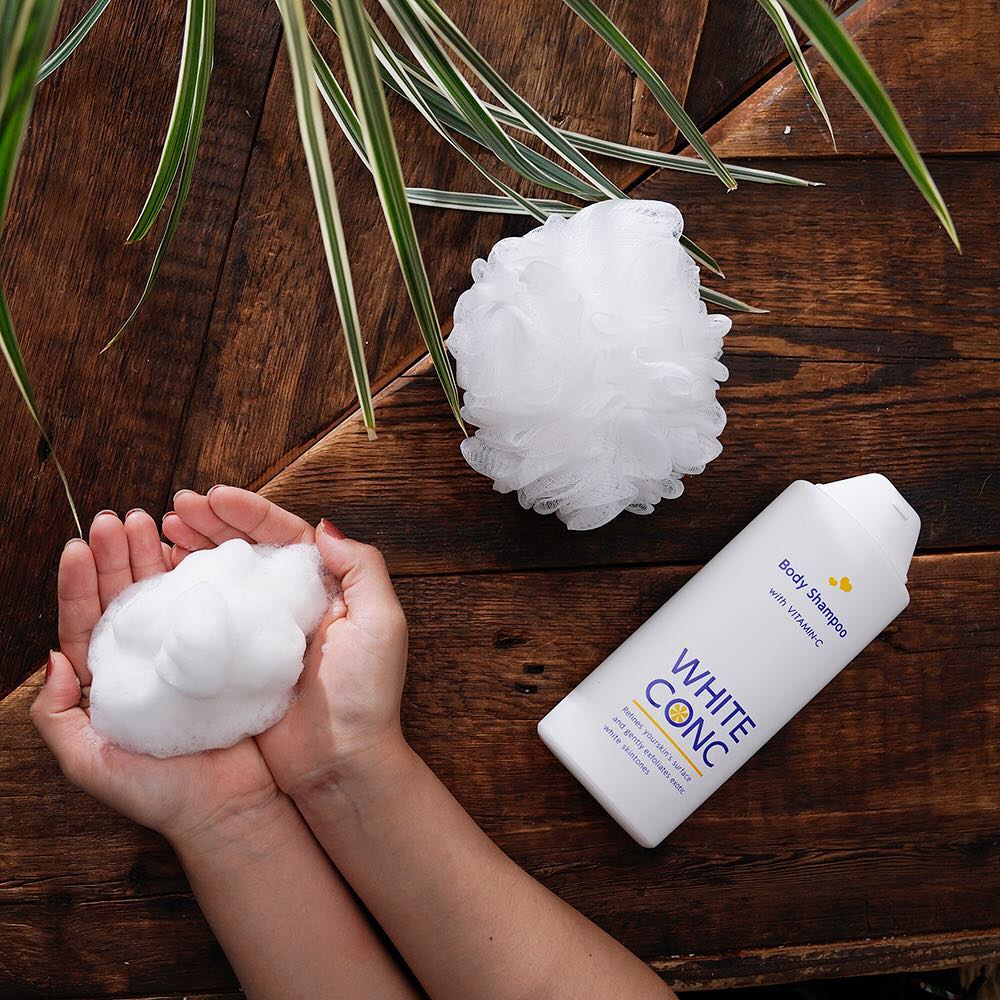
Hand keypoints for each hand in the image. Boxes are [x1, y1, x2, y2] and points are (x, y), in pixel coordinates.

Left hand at [31, 510, 279, 847]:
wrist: (230, 808)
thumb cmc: (160, 792)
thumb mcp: (89, 762)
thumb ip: (57, 717)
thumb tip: (53, 659)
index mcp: (108, 681)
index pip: (85, 622)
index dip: (79, 583)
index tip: (78, 546)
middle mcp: (143, 660)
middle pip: (122, 596)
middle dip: (116, 556)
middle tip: (116, 519)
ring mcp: (184, 654)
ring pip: (162, 594)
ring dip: (152, 556)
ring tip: (148, 521)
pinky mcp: (222, 652)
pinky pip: (204, 606)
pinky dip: (195, 575)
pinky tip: (189, 550)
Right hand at [163, 487, 408, 797]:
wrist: (338, 764)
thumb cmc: (365, 694)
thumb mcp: (380, 621)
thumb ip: (361, 567)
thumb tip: (323, 527)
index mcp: (327, 589)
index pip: (285, 535)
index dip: (249, 512)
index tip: (213, 496)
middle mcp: (293, 604)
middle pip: (248, 550)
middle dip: (213, 523)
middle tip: (176, 508)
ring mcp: (262, 633)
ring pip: (224, 578)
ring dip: (194, 550)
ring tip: (163, 531)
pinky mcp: (238, 663)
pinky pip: (208, 618)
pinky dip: (185, 593)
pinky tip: (161, 576)